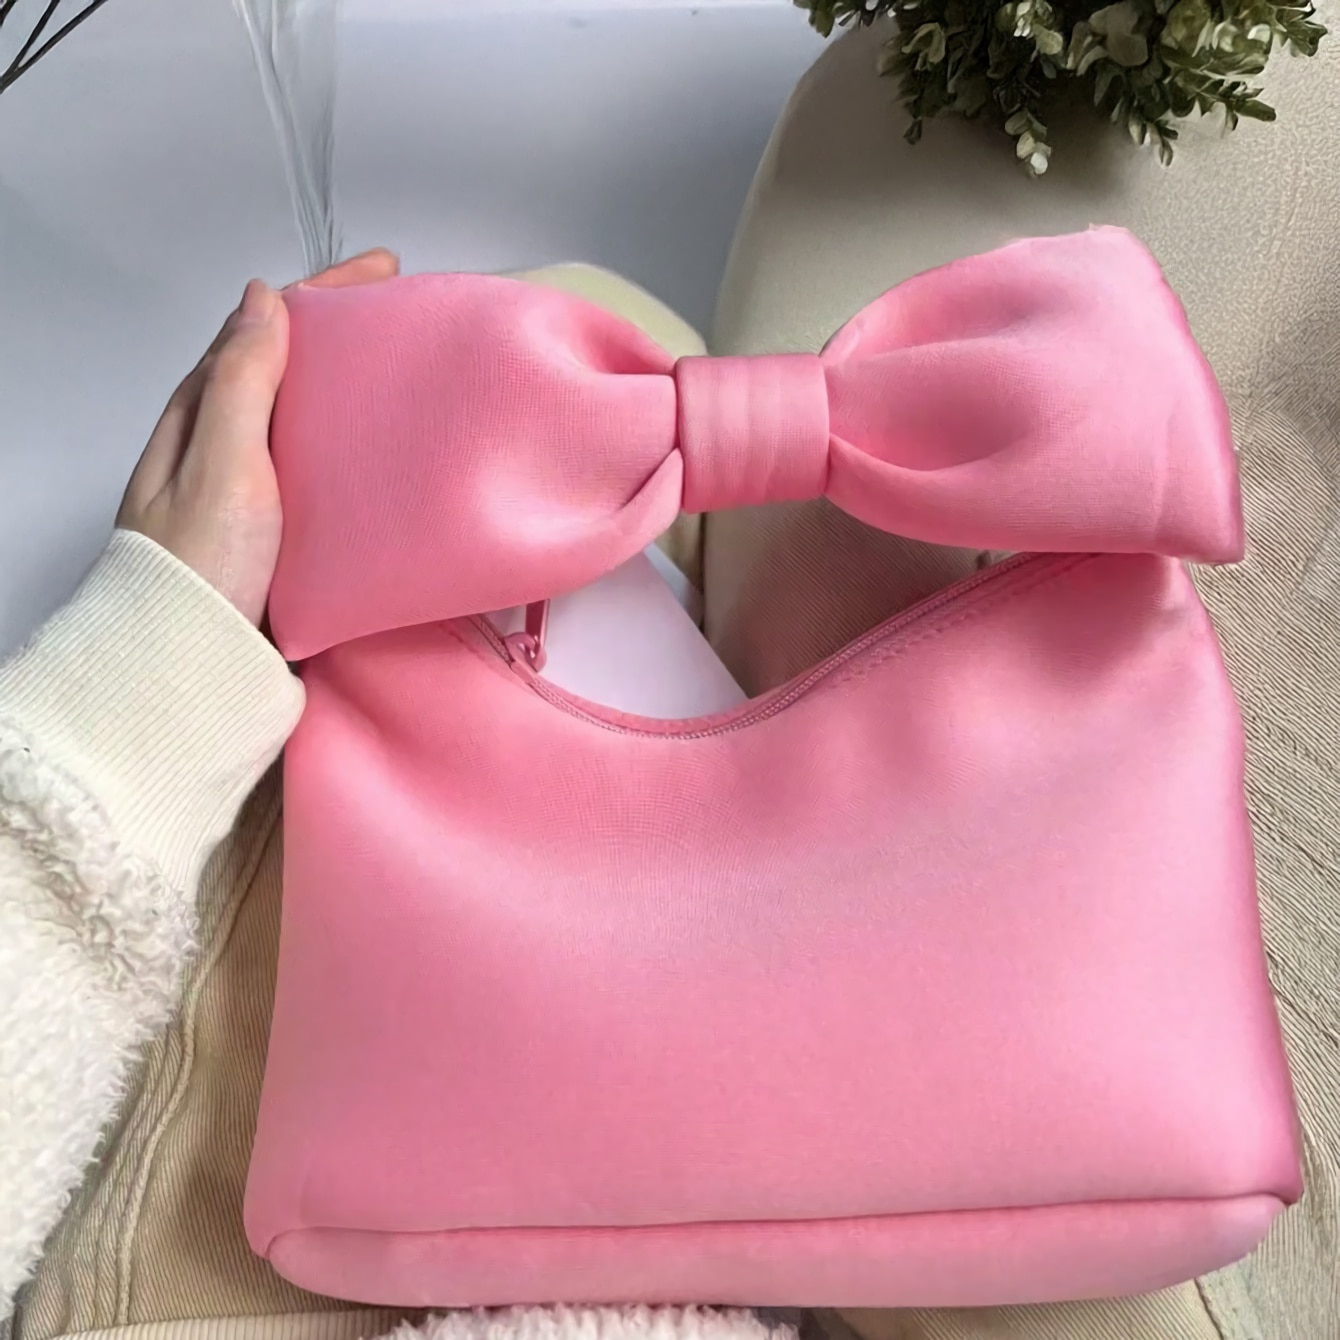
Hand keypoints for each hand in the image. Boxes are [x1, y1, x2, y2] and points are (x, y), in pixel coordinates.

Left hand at [117, 248, 399, 624]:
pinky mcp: (279, 533)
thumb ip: (241, 382)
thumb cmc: (202, 563)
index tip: (384, 269)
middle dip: (343, 337)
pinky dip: (352, 451)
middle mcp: (223, 444)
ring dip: (351, 394)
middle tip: (406, 321)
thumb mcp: (221, 461)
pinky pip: (320, 473)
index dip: (323, 293)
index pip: (266, 328)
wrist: (194, 662)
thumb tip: (264, 298)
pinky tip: (386, 459)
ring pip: (305, 422)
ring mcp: (251, 490)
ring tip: (409, 382)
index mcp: (202, 414)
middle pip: (288, 369)